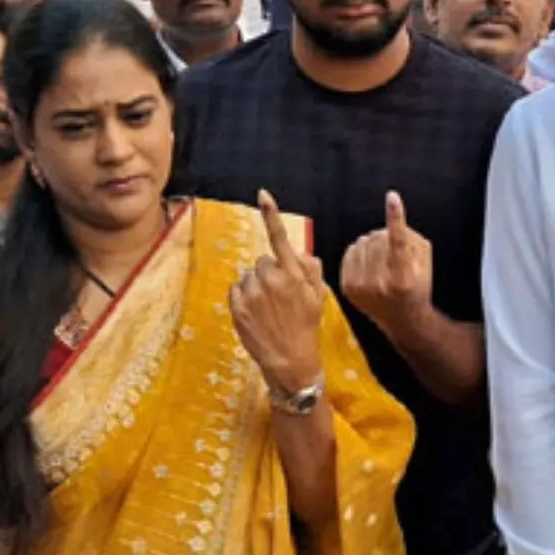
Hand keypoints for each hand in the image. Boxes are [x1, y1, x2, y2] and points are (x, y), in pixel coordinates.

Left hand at [229, 190, 324, 395]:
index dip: (271, 214)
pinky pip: (236, 288)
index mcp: (293, 273)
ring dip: (256, 286)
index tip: (262, 194)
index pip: (280, 237)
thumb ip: (310, 269)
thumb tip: (298, 253)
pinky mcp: (237, 306)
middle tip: (279, 296)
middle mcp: (271, 279)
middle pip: (263, 260)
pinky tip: (255, 313)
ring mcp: (252, 293)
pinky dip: (243, 297)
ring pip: (249, 275)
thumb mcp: (317, 296)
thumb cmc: (306, 326)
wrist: (290, 360)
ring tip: (267, 308)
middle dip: (270, 273)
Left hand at [340, 191, 433, 335]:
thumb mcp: (426, 263)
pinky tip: (370, 263)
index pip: (399, 240)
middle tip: (395, 251)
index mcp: (403, 277)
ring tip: (383, 259)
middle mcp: (379, 283)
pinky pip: (350, 251)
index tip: (393, 197)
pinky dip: (360, 252)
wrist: (402, 320)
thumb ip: (412, 239)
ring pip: (362, 242)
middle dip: (386, 237)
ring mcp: (360, 286)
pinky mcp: (348, 287)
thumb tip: (393, 222)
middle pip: (378, 237)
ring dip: (373, 244)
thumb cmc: (417, 288)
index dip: (396, 217)